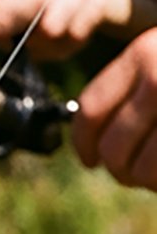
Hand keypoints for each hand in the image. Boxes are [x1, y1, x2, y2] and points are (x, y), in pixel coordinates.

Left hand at [73, 29, 156, 189]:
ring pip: (137, 168)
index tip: (90, 160)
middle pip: (111, 146)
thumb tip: (95, 142)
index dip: (84, 143)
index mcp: (144, 54)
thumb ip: (135, 88)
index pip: (90, 109)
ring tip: (155, 172)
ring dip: (144, 179)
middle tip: (133, 172)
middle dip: (118, 168)